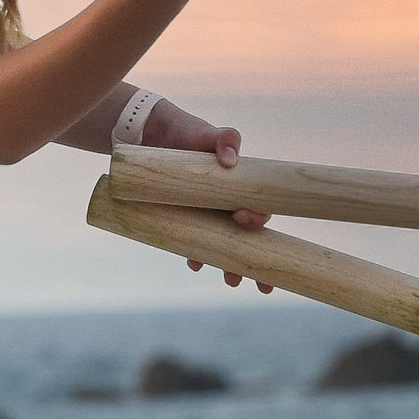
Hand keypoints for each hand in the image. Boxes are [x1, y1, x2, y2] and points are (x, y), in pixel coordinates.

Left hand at [140, 103, 279, 287]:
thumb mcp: (208, 133)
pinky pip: (194, 242)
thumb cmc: (190, 134)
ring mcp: (207, 215)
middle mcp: (228, 206)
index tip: (243, 218)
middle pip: (248, 239)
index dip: (257, 220)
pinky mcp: (186, 220)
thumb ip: (225, 138)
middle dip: (256, 262)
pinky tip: (195, 263)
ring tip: (233, 281)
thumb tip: (230, 159)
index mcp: (241, 188)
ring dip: (230, 266)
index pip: (258, 210)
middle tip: (262, 285)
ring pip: (224, 247)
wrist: (155, 135)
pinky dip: (195, 254)